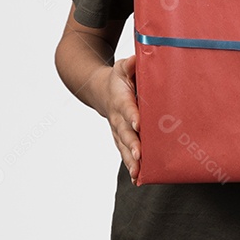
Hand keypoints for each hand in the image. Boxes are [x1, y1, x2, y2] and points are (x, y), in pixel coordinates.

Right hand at [96, 55, 140, 184]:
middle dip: (132, 144)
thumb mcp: (123, 66)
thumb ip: (131, 64)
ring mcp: (117, 130)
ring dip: (130, 160)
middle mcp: (117, 117)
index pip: (126, 107)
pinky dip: (131, 166)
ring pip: (123, 147)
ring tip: (138, 173)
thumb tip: (136, 60)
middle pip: (124, 132)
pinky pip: (124, 153)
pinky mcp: (120, 139)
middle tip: (139, 155)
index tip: (138, 123)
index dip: (132, 115)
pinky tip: (138, 179)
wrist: (100, 91)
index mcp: (120, 98)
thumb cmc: (118, 78)